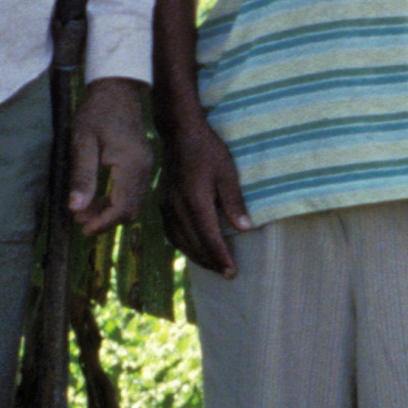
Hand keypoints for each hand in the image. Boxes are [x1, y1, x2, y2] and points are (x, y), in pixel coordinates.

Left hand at [70, 77, 153, 234]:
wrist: (118, 89)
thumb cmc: (97, 112)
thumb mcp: (83, 142)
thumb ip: (82, 176)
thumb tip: (76, 208)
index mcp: (130, 166)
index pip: (121, 207)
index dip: (103, 223)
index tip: (82, 228)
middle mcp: (143, 170)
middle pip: (130, 210)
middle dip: (106, 221)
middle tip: (79, 221)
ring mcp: (145, 167)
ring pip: (133, 203)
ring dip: (110, 212)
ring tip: (84, 213)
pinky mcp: (142, 163)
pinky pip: (133, 191)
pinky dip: (116, 201)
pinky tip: (97, 199)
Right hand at [164, 108, 252, 275]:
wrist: (179, 133)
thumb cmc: (208, 150)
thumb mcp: (227, 172)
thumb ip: (234, 202)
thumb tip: (245, 230)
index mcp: (195, 201)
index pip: (209, 238)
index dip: (221, 257)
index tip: (232, 272)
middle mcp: (177, 207)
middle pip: (194, 244)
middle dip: (211, 262)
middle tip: (226, 274)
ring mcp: (167, 205)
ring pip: (180, 241)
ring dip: (196, 257)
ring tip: (213, 266)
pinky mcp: (162, 202)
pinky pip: (171, 232)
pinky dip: (183, 245)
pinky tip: (193, 249)